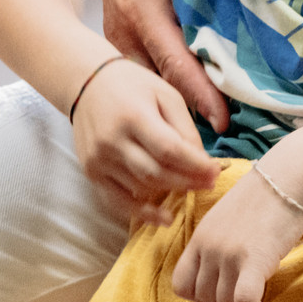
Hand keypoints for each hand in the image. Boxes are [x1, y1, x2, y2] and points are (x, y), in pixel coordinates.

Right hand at [71, 57, 219, 225]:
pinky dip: (142, 213)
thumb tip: (202, 161)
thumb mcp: (165, 94)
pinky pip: (118, 201)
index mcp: (134, 116)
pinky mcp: (91, 172)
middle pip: (156, 173)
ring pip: (141, 188)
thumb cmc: (133, 85)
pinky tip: (164, 217)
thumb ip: (184, 127)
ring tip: (191, 188)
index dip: (195, 166)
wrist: (88, 84)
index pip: (169, 150)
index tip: (215, 171)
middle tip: (209, 183)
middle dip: (188, 182)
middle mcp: (113, 141)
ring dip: (170, 192)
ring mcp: (99, 160)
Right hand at [94, 0, 229, 127]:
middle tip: (223, 145)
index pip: (174, 58)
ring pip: (150, 82)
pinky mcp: (124, 31)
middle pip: (161, 84)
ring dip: (175, 108)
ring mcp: (121, 32)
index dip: (198, 91)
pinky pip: (146, 70)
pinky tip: (188, 112)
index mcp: (140, 4)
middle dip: (189, 115)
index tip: (222, 121)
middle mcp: (126, 27)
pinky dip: (165, 92)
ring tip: (210, 140)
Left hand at [172, 166, 302, 301]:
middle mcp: (209, 247)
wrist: (292, 175)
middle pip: (203, 299)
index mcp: (201, 236)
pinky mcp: (253, 260)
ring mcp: (229, 254)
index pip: (182, 283)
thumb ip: (223, 240)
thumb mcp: (233, 215)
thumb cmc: (270, 193)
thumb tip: (229, 270)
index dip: (198, 301)